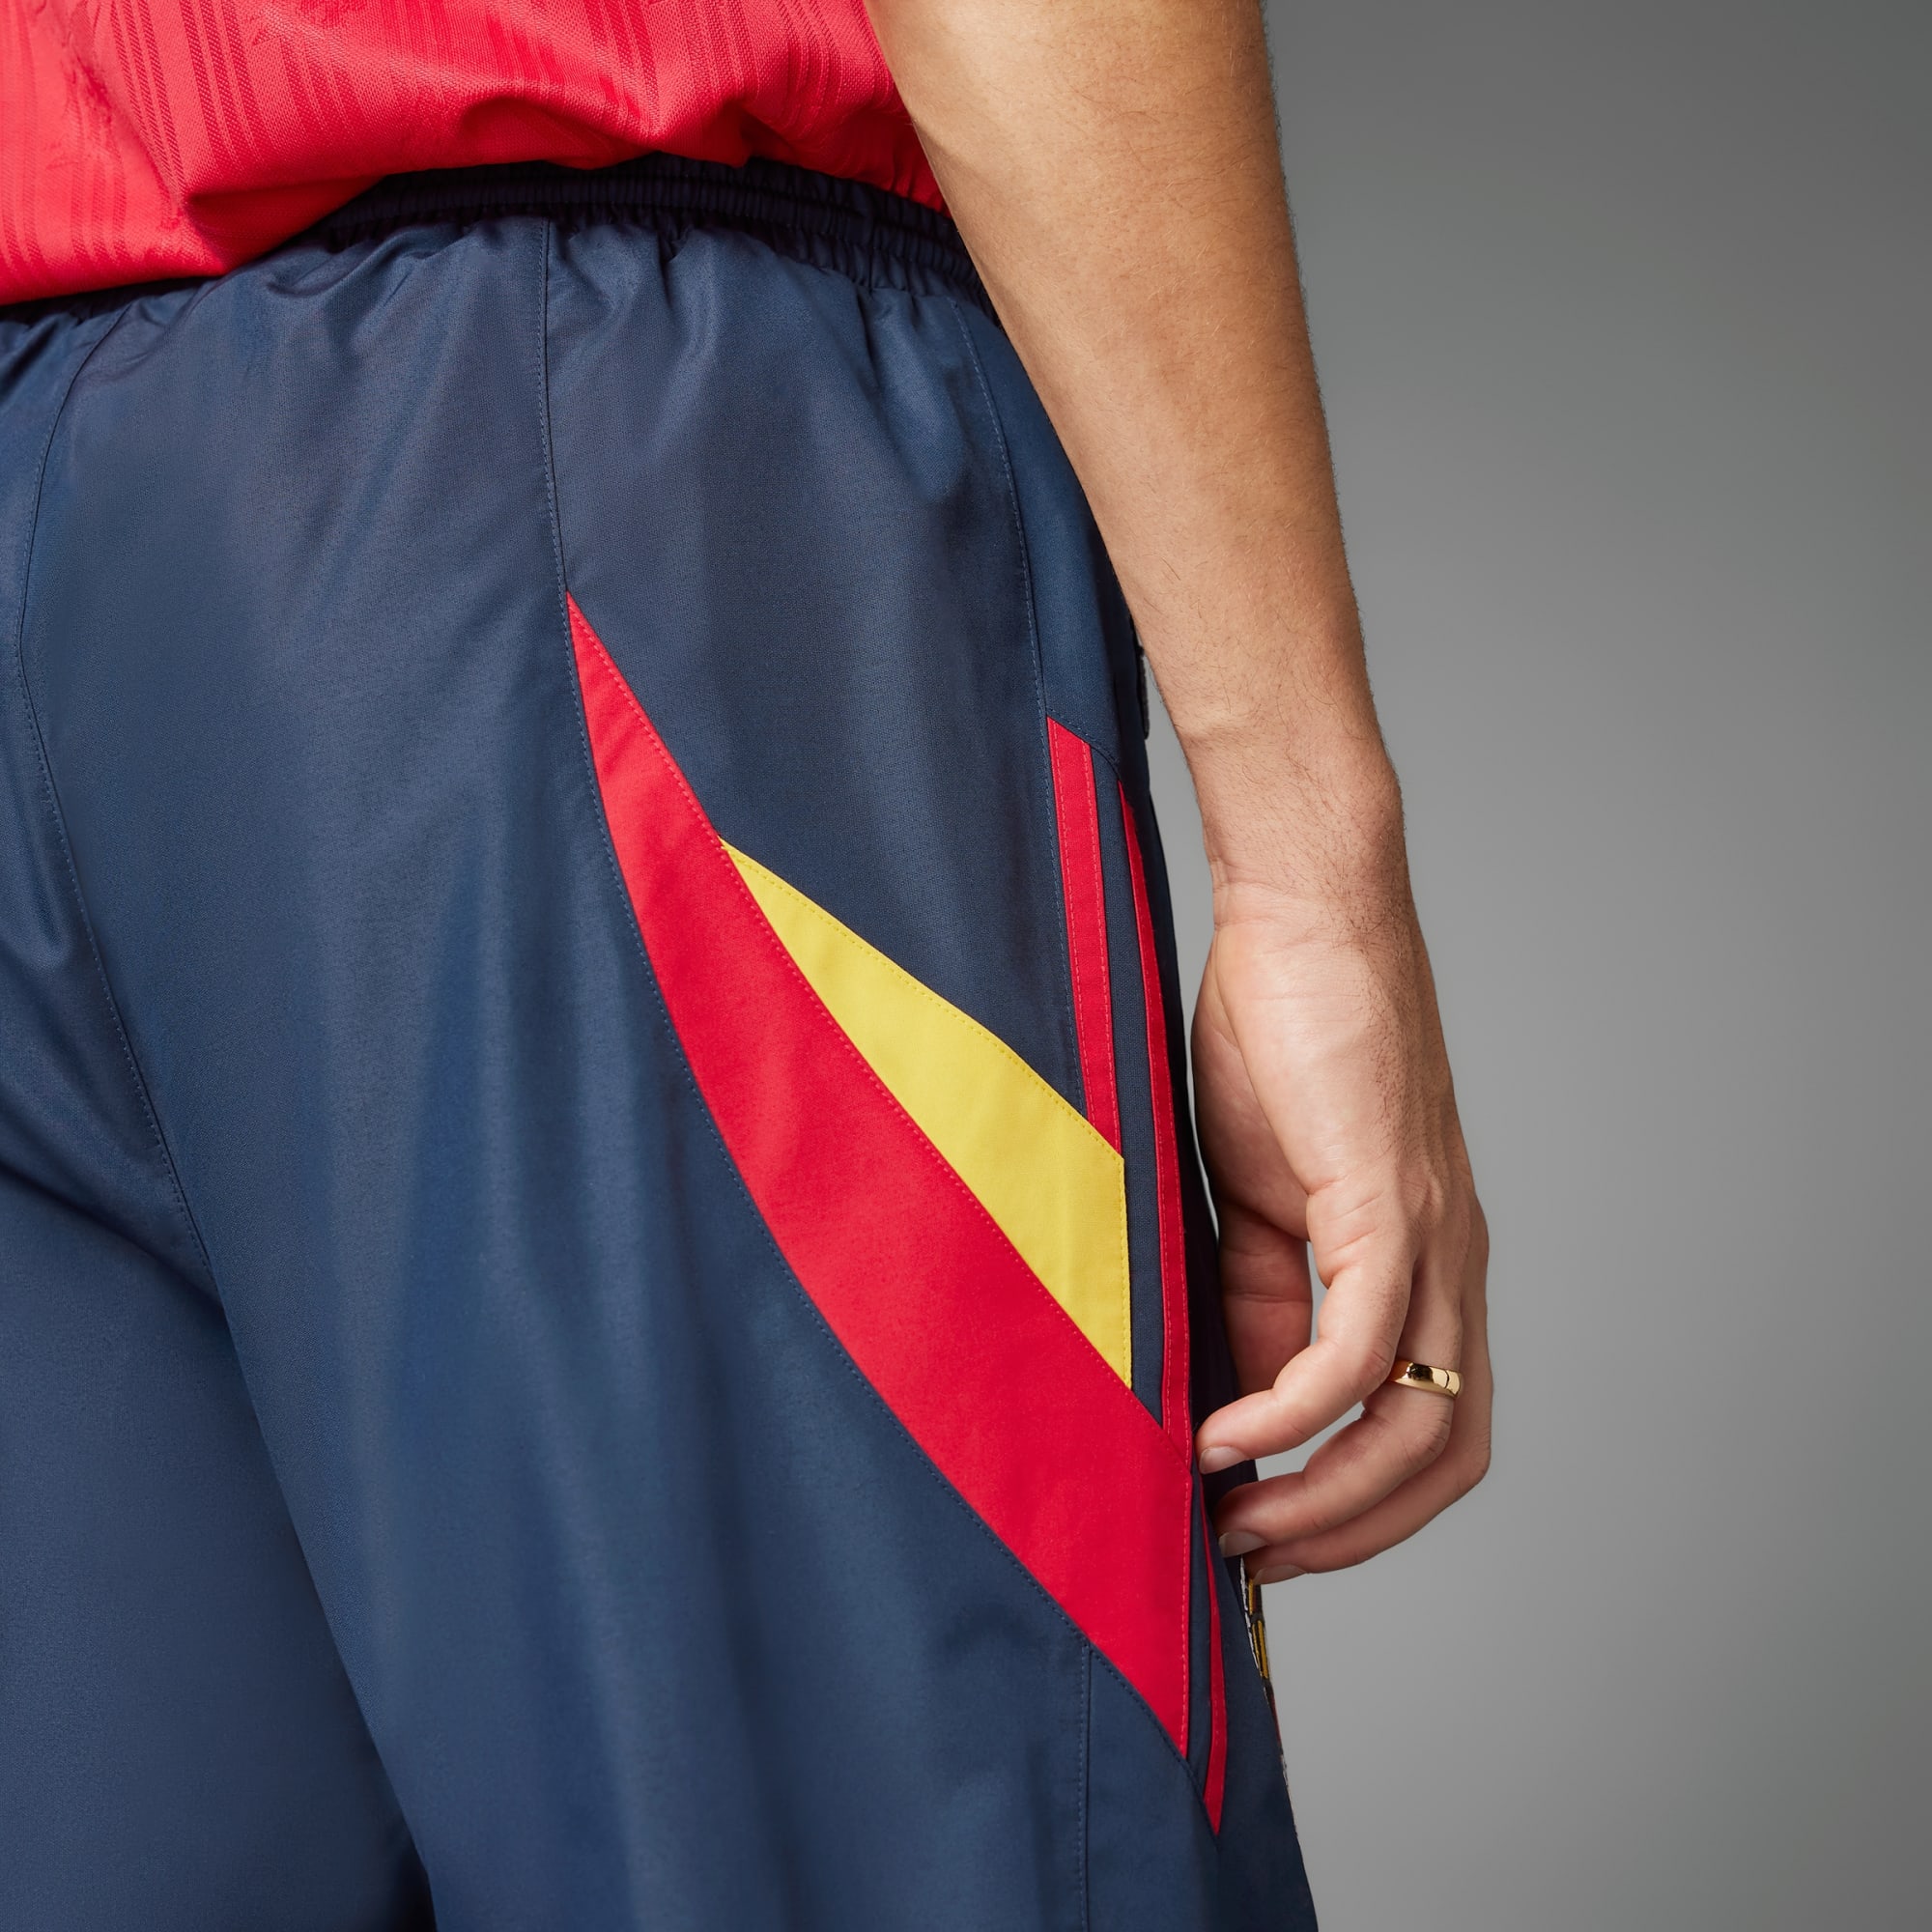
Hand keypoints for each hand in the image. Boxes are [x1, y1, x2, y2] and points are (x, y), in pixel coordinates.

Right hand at [1192, 860, 1490, 1581]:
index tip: (1265, 1534)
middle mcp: (1451, 1265)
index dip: (1357, 1504)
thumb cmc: (1281, 1034)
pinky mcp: (1387, 1200)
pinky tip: (1226, 1434)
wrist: (1302, 915)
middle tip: (1253, 1563)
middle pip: (1448, 1456)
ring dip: (1326, 1496)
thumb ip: (1259, 1296)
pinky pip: (1360, 1346)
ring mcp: (1430, 1237)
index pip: (1427, 1428)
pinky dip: (1294, 1412)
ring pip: (1418, 1423)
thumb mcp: (1260, 1194)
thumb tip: (1238, 1396)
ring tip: (1235, 1522)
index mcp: (1426, 1263)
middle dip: (1352, 1532)